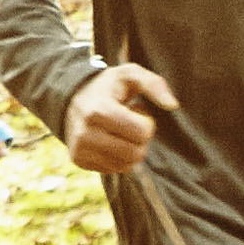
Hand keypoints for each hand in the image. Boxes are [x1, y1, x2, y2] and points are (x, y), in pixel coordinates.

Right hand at [64, 63, 179, 175]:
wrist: (71, 97)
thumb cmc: (109, 86)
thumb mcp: (131, 75)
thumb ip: (155, 84)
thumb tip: (173, 105)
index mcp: (99, 111)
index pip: (142, 133)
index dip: (147, 122)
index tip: (136, 110)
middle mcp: (85, 134)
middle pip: (136, 154)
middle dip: (141, 139)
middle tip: (130, 122)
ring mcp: (80, 150)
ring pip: (126, 165)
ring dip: (131, 149)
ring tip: (120, 130)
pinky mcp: (79, 160)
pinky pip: (114, 169)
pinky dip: (119, 157)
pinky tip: (111, 139)